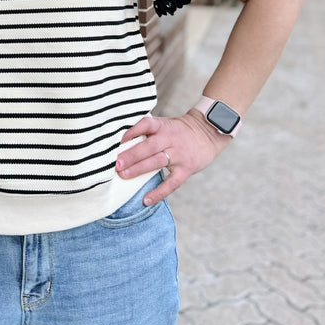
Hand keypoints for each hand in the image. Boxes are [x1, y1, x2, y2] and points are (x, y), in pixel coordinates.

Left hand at [115, 109, 231, 205]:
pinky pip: (172, 183)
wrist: (209, 132)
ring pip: (157, 162)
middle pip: (149, 146)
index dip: (132, 131)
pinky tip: (146, 200)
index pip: (146, 125)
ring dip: (139, 169)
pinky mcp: (186, 169)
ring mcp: (179, 155)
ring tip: (123, 175)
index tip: (117, 140)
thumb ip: (147, 131)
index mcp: (163, 126)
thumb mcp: (165, 124)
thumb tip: (120, 141)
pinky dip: (159, 192)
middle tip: (116, 163)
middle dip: (131, 155)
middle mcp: (170, 139)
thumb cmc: (179, 130)